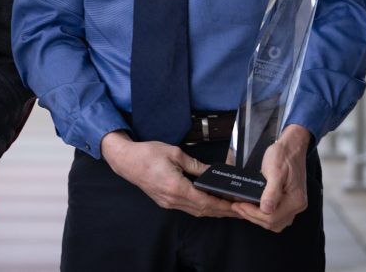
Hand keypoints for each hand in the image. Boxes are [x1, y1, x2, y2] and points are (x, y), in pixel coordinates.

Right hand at [100, 131, 240, 217]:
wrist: (126, 160)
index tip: (237, 206)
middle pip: (203, 211)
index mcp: (176, 187)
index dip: (223, 205)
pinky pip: (187, 208)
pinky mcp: (165, 201)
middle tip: (239, 210)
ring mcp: (168, 203)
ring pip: (195, 212)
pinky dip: (201, 208)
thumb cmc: (147, 154)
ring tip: (228, 209)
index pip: (206, 201)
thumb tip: (212, 172)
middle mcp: (172, 199)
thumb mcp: (175, 154)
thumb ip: (196, 165)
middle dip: (222, 212)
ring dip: (213, 211)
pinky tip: (209, 204)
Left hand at [232, 124, 310, 231]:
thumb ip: (271, 191)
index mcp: (295, 199)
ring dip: (257, 218)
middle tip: (237, 206)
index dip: (253, 213)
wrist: (292, 147)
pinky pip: (277, 216)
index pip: (272, 217)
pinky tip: (254, 208)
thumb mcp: (275, 171)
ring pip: (274, 222)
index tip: (239, 205)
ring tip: (243, 208)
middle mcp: (297, 206)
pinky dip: (264, 215)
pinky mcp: (289, 202)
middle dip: (253, 217)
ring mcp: (294, 205)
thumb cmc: (283, 155)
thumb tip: (266, 209)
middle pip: (273, 223)